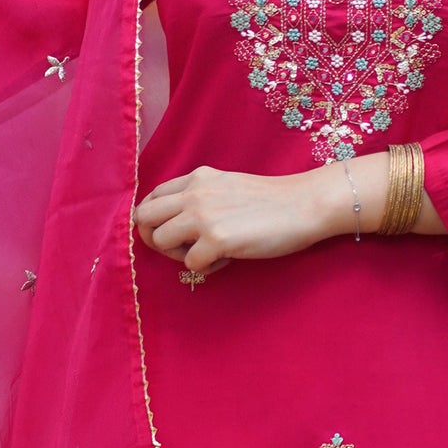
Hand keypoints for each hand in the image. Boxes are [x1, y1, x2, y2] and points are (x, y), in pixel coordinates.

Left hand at [132, 164, 336, 273]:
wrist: (304, 204)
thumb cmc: (271, 200)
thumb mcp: (227, 186)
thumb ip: (200, 197)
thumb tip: (176, 225)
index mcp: (196, 179)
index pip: (151, 198)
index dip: (155, 221)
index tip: (172, 234)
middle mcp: (194, 193)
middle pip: (144, 218)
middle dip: (154, 239)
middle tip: (179, 249)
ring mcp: (204, 216)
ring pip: (159, 240)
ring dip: (177, 255)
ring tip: (204, 254)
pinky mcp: (217, 240)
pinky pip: (190, 264)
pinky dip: (206, 268)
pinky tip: (227, 260)